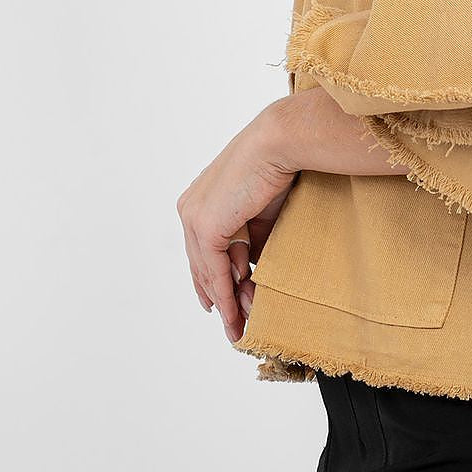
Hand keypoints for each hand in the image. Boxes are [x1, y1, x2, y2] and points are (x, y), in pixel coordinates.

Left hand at [177, 103, 298, 344]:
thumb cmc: (279, 169)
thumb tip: (251, 275)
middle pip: (201, 265)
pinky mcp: (205, 226)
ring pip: (207, 273)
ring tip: (240, 329)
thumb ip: (252, 243)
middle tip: (236, 326)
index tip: (224, 307)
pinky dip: (226, 296)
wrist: (281, 142)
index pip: (202, 250)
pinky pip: (214, 272)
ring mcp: (194, 217)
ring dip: (226, 304)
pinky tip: (236, 316)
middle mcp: (190, 208)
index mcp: (200, 200)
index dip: (212, 281)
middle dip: (221, 299)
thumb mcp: (262, 215)